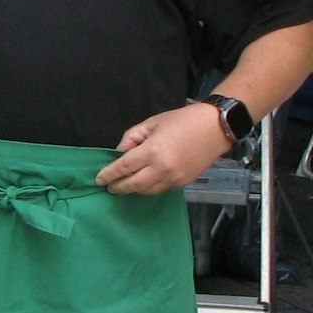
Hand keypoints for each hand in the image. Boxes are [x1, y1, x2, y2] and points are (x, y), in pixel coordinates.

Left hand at [97, 102, 227, 194]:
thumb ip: (131, 138)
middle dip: (118, 187)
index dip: (108, 175)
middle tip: (109, 186)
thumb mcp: (151, 123)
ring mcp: (174, 179)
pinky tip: (144, 181)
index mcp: (151, 152)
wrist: (215, 128)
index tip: (98, 180)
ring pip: (147, 191)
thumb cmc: (182, 121)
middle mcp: (162, 169)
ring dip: (133, 189)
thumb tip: (119, 153)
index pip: (123, 168)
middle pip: (133, 185)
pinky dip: (149, 187)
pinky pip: (161, 189)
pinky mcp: (184, 183)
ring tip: (124, 184)